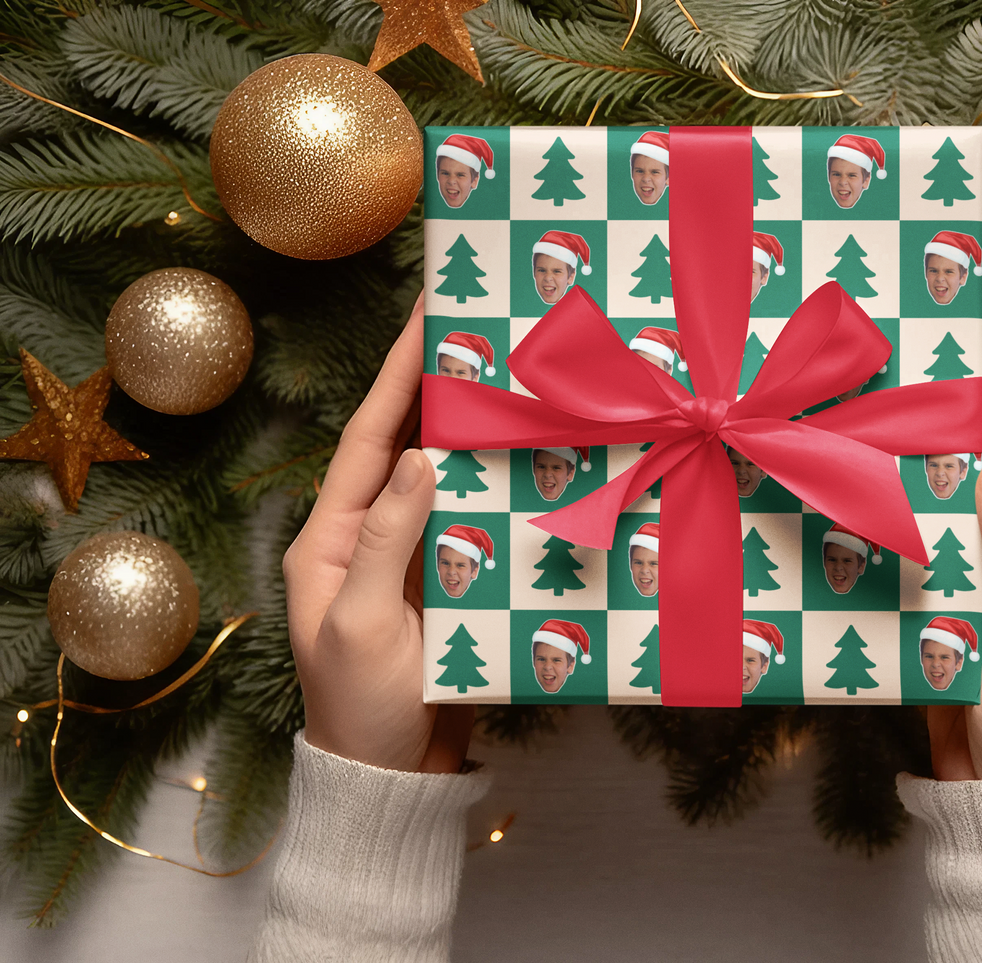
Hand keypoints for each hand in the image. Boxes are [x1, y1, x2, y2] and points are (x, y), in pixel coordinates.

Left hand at [283, 294, 473, 773]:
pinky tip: (531, 463)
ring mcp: (408, 558)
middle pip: (407, 445)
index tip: (429, 318)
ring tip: (516, 382)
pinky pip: (471, 520)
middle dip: (440, 388)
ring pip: (444, 478)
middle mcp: (366, 536)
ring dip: (475, 432)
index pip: (368, 439)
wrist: (392, 777)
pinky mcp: (445, 582)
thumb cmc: (362, 709)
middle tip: (483, 334)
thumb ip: (383, 540)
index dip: (399, 376)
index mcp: (329, 538)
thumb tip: (418, 457)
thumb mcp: (361, 624)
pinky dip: (497, 488)